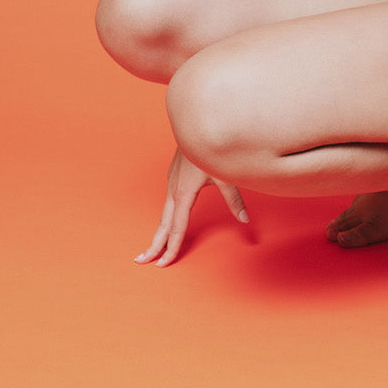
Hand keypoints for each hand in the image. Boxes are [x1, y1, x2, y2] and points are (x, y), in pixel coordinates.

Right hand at [134, 146, 248, 266]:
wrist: (196, 125)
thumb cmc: (210, 149)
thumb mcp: (225, 176)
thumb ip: (234, 200)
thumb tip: (245, 220)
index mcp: (184, 193)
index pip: (177, 227)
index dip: (172, 247)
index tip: (164, 262)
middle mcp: (173, 190)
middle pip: (163, 223)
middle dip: (154, 244)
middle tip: (142, 261)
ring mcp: (171, 183)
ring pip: (163, 213)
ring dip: (157, 231)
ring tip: (151, 248)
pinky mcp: (173, 177)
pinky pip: (167, 202)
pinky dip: (164, 217)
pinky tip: (166, 222)